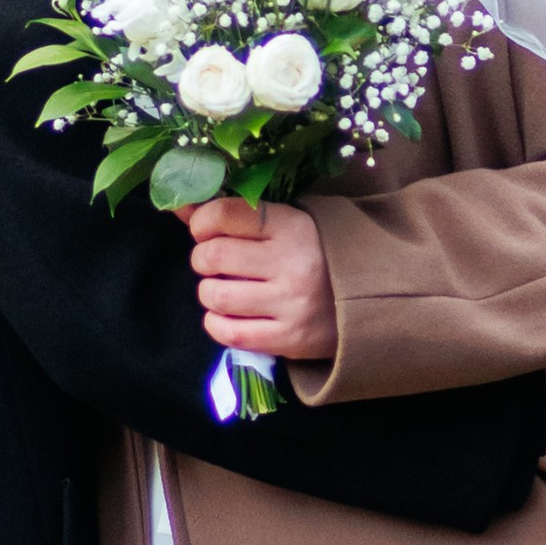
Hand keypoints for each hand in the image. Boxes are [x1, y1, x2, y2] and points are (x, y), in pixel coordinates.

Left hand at [182, 195, 337, 362]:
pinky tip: (228, 315)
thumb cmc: (314, 255)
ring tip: (223, 290)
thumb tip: (180, 205)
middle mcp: (293, 264)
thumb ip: (233, 216)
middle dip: (203, 259)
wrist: (365, 301)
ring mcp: (292, 304)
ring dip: (209, 292)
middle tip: (215, 263)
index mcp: (293, 226)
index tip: (206, 231)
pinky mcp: (289, 339)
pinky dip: (216, 323)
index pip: (225, 214)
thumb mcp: (284, 226)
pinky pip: (229, 333)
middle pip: (213, 256)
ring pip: (216, 296)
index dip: (202, 222)